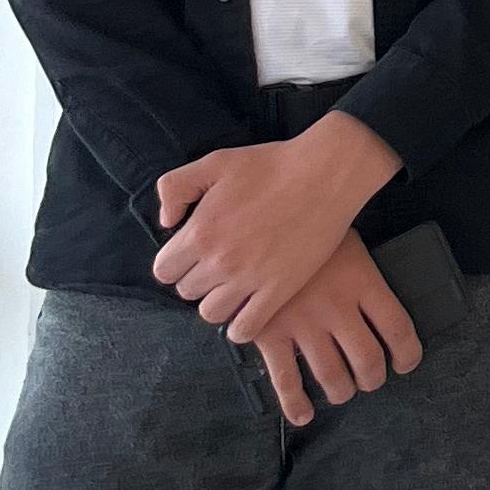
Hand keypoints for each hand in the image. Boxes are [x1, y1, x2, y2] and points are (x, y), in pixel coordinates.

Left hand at [152, 111, 400, 338]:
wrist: (325, 173)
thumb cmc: (271, 164)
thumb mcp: (214, 161)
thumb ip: (176, 187)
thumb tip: (166, 222)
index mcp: (200, 231)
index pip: (164, 270)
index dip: (175, 261)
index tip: (192, 252)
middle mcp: (219, 260)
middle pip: (186, 291)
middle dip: (197, 278)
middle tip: (217, 264)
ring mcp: (250, 279)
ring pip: (210, 313)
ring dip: (216, 301)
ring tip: (232, 286)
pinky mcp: (279, 290)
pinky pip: (245, 328)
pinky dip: (240, 326)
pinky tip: (247, 310)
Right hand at [243, 234, 422, 429]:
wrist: (258, 220)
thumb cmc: (307, 226)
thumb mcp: (346, 240)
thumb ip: (361, 272)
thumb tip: (374, 302)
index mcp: (362, 282)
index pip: (399, 328)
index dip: (408, 353)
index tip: (405, 362)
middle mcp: (338, 308)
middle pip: (369, 360)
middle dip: (372, 378)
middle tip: (369, 378)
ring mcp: (303, 324)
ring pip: (333, 377)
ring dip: (341, 391)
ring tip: (341, 390)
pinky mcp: (270, 334)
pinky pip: (286, 381)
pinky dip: (296, 404)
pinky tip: (304, 414)